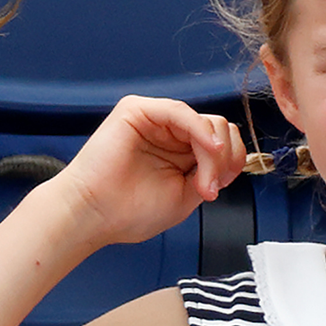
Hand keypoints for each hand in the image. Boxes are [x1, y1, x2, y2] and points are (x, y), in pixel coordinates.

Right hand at [54, 95, 246, 244]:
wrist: (93, 216)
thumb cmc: (128, 211)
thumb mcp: (185, 196)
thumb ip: (209, 174)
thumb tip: (229, 162)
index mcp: (181, 151)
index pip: (223, 143)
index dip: (231, 163)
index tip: (217, 189)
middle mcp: (171, 132)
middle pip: (221, 130)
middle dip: (224, 161)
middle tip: (208, 188)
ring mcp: (156, 119)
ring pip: (207, 123)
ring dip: (213, 155)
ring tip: (200, 183)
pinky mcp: (138, 110)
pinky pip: (182, 112)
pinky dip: (201, 132)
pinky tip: (209, 149)